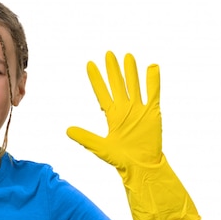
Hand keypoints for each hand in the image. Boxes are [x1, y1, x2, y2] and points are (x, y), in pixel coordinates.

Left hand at [67, 51, 161, 169]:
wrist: (141, 166)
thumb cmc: (120, 159)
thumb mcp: (100, 147)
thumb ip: (85, 137)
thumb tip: (67, 130)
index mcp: (112, 115)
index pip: (102, 92)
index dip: (96, 79)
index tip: (90, 65)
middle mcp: (125, 109)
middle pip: (118, 84)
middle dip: (113, 70)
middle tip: (108, 54)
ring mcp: (139, 109)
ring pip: (134, 85)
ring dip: (131, 71)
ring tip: (127, 56)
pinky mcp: (152, 112)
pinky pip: (153, 93)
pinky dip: (153, 81)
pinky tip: (152, 67)